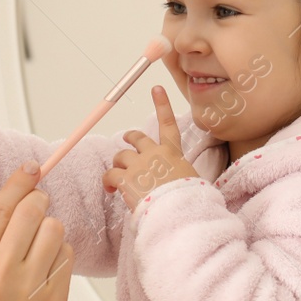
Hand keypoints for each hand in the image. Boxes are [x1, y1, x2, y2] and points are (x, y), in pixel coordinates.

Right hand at [0, 162, 73, 300]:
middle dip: (40, 205)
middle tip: (40, 211)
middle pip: (33, 210)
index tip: (32, 169)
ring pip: (56, 230)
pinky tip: (48, 276)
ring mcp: (28, 287)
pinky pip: (67, 258)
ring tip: (40, 254)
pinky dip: (62, 259)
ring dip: (53, 234)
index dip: (19, 182)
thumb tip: (20, 201)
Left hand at [103, 85, 199, 209]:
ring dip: (118, 164)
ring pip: (121, 156)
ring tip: (117, 178)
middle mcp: (154, 154)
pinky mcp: (126, 178)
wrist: (178, 211)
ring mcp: (139, 165)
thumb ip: (182, 176)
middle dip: (130, 138)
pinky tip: (110, 190)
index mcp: (173, 153)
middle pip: (137, 138)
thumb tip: (185, 185)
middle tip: (126, 141)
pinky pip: (110, 174)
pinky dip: (108, 182)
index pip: (167, 124)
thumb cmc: (189, 200)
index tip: (156, 89)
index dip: (162, 104)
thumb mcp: (193, 181)